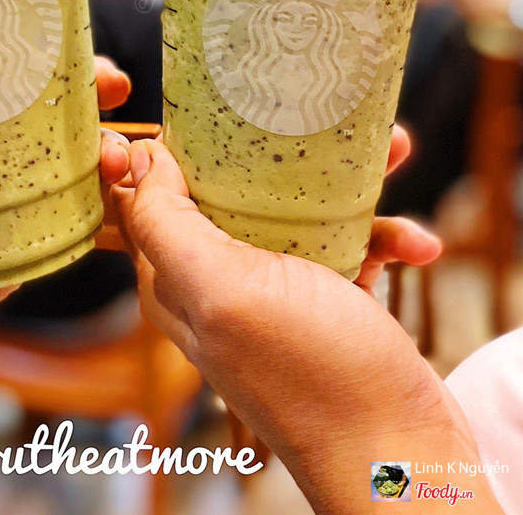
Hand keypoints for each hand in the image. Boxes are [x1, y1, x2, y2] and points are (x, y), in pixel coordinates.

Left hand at [0, 0, 130, 386]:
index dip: (36, 30)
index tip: (63, 10)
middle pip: (49, 96)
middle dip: (88, 81)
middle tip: (110, 80)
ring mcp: (12, 185)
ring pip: (75, 146)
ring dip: (107, 138)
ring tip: (116, 148)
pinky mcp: (32, 230)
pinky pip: (81, 204)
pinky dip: (109, 190)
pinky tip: (120, 180)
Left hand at [103, 138, 496, 514]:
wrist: (402, 457)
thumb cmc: (313, 376)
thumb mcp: (226, 291)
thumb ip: (169, 227)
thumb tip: (137, 159)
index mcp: (178, 278)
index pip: (152, 195)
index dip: (170, 144)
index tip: (206, 98)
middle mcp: (220, 283)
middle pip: (233, 190)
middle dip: (276, 152)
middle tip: (319, 116)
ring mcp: (275, 294)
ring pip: (298, 212)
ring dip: (347, 187)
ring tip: (391, 151)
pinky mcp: (326, 302)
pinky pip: (347, 248)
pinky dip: (381, 238)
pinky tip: (416, 243)